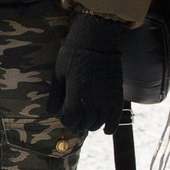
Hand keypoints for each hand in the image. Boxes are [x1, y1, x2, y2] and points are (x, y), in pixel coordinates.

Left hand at [55, 11, 129, 133]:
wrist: (97, 39)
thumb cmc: (73, 53)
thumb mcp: (58, 72)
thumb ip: (56, 93)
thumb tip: (51, 111)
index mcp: (76, 91)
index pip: (72, 118)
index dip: (67, 121)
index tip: (64, 118)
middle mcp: (92, 97)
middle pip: (86, 122)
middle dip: (78, 124)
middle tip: (75, 120)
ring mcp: (107, 96)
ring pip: (100, 121)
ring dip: (92, 125)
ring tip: (86, 121)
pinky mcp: (117, 93)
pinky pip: (116, 116)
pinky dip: (111, 126)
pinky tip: (105, 130)